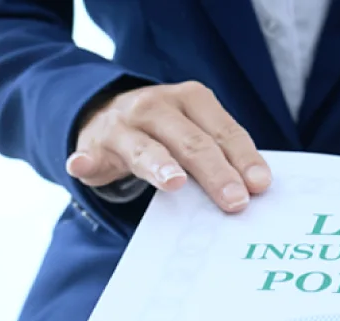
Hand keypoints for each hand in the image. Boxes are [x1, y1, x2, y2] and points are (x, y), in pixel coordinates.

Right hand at [66, 81, 269, 212]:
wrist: (104, 114)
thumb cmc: (164, 131)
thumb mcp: (194, 130)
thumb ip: (220, 153)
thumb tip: (257, 188)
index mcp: (191, 99)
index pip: (223, 131)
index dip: (243, 158)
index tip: (259, 186)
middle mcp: (156, 106)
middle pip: (191, 142)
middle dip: (215, 172)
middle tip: (234, 201)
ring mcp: (122, 125)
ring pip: (145, 148)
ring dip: (160, 165)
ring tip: (174, 182)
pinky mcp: (94, 146)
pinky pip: (90, 156)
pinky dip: (85, 162)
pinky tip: (80, 166)